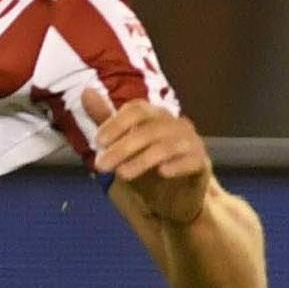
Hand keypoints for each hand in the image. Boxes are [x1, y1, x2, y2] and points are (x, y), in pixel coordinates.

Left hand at [82, 88, 210, 225]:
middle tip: (101, 165)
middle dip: (122, 148)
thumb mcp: (120, 143)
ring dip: (141, 160)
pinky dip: (177, 165)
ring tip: (121, 174)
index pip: (137, 110)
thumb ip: (105, 119)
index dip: (116, 123)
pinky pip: (192, 161)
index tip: (98, 142)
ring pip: (166, 147)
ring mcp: (191, 143)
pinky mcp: (202, 163)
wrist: (174, 196)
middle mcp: (175, 124)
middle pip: (149, 130)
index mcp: (155, 115)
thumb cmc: (144, 164)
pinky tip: (162, 172)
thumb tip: (86, 91)